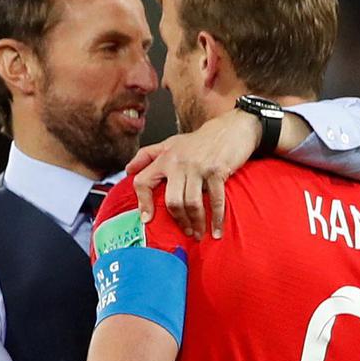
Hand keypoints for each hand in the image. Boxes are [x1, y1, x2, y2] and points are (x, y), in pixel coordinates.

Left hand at [127, 109, 260, 238]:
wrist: (231, 128)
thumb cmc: (200, 140)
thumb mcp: (171, 143)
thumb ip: (148, 155)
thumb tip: (128, 170)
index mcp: (165, 158)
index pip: (143, 181)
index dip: (142, 202)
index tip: (146, 219)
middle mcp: (178, 162)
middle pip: (172, 200)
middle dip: (179, 220)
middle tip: (184, 230)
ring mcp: (198, 167)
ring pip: (191, 203)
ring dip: (195, 222)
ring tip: (198, 232)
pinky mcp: (217, 171)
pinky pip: (215, 200)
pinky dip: (216, 219)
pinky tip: (216, 230)